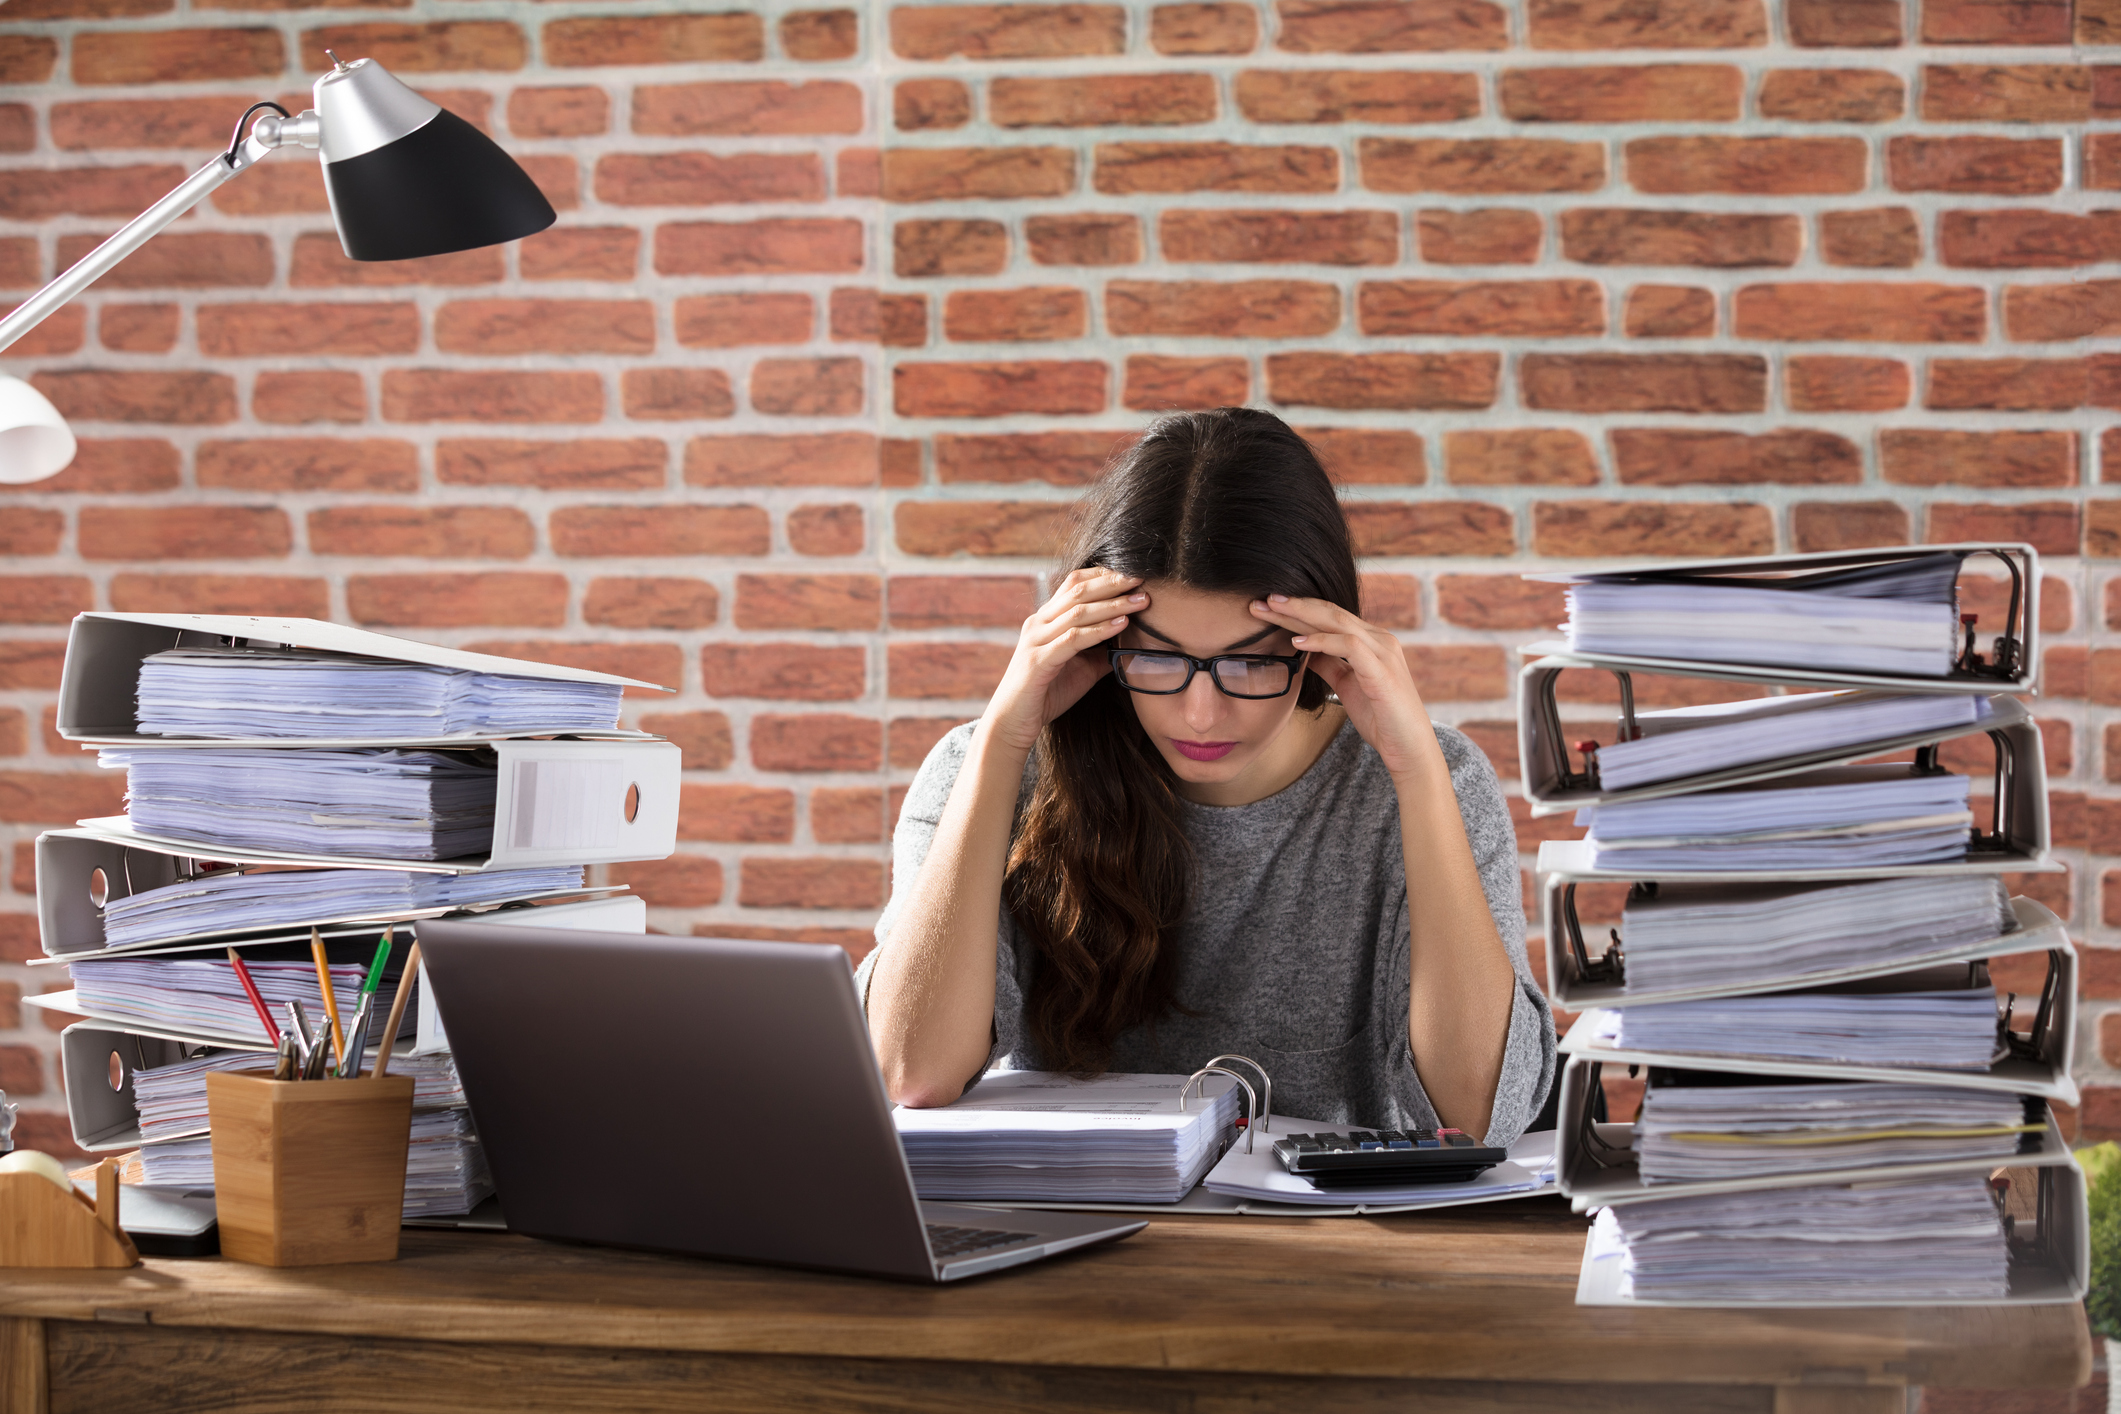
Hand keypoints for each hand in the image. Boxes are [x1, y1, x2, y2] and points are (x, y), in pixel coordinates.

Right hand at [983, 569, 1144, 756]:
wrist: (1012, 722)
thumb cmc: (1046, 695)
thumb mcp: (1079, 668)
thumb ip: (1099, 651)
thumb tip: (1129, 643)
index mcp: (1046, 620)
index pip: (1074, 584)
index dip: (1103, 574)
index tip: (1133, 573)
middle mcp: (1038, 624)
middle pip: (1078, 591)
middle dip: (1112, 583)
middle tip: (1141, 577)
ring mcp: (1036, 640)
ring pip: (1078, 612)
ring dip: (1113, 604)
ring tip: (1140, 600)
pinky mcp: (1038, 661)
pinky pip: (1073, 639)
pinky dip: (1099, 630)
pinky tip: (1121, 625)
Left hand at [1249, 595, 1438, 784]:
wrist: (1409, 747)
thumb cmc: (1381, 718)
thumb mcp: (1347, 685)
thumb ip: (1330, 665)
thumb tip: (1304, 650)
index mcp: (1372, 641)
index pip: (1330, 617)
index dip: (1298, 611)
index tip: (1267, 607)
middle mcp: (1380, 639)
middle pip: (1331, 612)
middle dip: (1295, 605)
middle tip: (1262, 600)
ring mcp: (1383, 652)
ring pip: (1338, 622)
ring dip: (1302, 615)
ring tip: (1273, 611)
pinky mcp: (1382, 671)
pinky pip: (1348, 646)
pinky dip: (1321, 641)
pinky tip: (1298, 642)